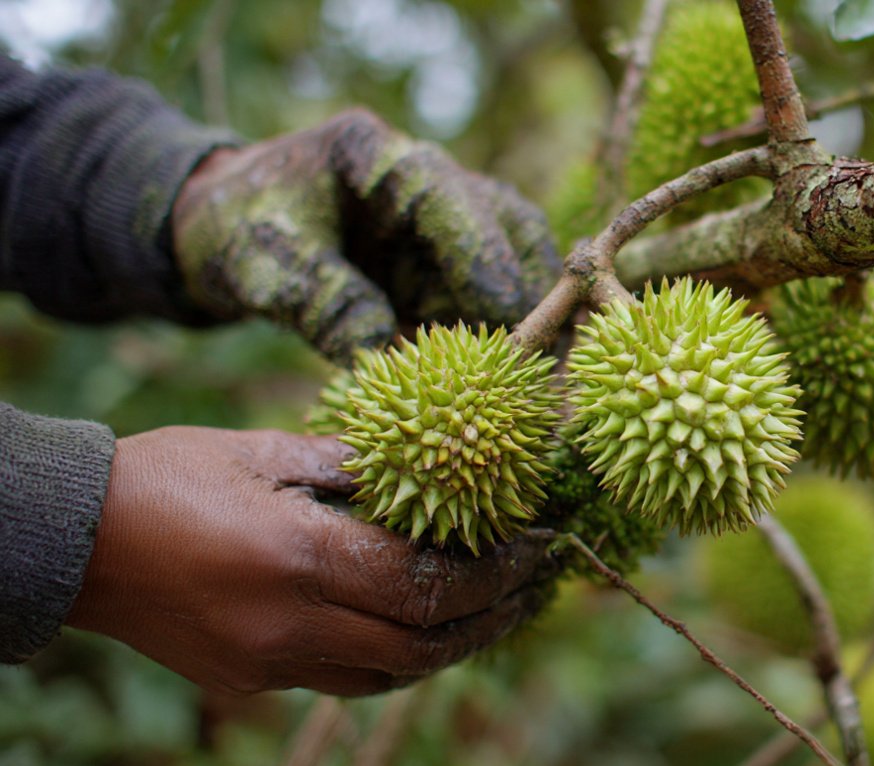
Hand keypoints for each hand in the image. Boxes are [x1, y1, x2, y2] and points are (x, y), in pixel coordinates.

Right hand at [66, 426, 555, 696]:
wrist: (71, 542)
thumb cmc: (167, 477)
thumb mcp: (263, 449)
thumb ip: (352, 465)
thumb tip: (427, 466)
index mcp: (300, 555)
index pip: (427, 581)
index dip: (494, 570)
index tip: (536, 546)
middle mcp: (292, 622)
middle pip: (423, 643)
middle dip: (490, 617)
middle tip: (533, 587)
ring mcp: (270, 662)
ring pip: (389, 674)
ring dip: (448, 647)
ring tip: (491, 612)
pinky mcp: (251, 681)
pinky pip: (344, 679)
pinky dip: (393, 658)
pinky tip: (416, 629)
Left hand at [171, 109, 561, 362]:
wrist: (217, 230)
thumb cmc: (236, 230)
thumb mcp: (261, 266)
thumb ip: (321, 301)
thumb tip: (380, 349)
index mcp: (374, 156)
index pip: (448, 194)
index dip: (482, 251)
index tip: (502, 309)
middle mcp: (424, 182)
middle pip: (507, 224)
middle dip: (524, 289)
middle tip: (535, 354)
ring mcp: (439, 225)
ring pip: (512, 262)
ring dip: (518, 317)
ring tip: (527, 375)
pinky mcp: (440, 265)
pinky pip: (486, 299)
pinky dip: (495, 336)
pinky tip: (501, 381)